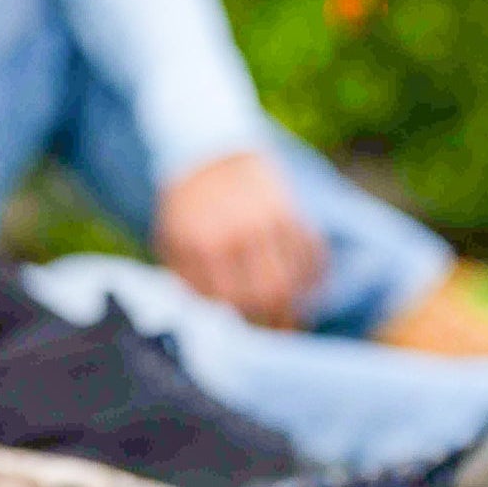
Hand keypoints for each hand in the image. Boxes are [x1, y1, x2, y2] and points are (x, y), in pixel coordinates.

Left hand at [153, 150, 326, 330]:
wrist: (207, 151)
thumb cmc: (185, 207)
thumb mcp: (171, 241)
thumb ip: (185, 279)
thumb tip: (208, 318)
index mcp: (201, 245)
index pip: (228, 301)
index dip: (241, 322)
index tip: (249, 334)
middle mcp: (236, 234)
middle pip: (267, 294)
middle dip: (276, 321)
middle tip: (280, 333)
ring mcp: (265, 220)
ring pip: (293, 278)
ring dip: (300, 303)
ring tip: (298, 317)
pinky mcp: (288, 208)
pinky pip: (311, 250)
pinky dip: (316, 273)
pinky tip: (311, 286)